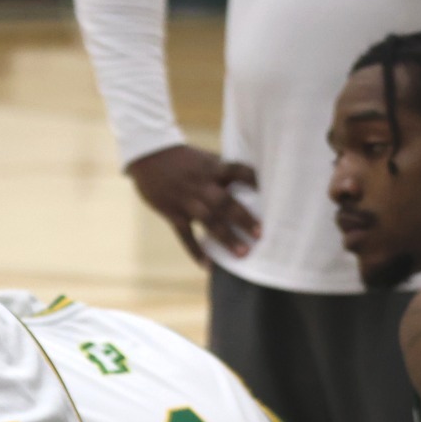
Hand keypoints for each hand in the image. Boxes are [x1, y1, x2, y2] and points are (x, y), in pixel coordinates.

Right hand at [126, 145, 260, 263]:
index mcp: (213, 168)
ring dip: (226, 237)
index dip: (255, 181)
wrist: (147, 155)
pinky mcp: (172, 213)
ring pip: (209, 221)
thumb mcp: (204, 158)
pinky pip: (185, 235)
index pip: (239, 172)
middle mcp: (202, 185)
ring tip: (242, 253)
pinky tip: (207, 265)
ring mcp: (186, 201)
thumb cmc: (180, 158)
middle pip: (226, 202)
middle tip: (260, 234)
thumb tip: (247, 184)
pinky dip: (195, 250)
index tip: (273, 193)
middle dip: (243, 218)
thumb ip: (222, 172)